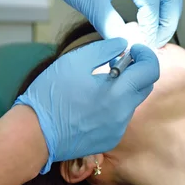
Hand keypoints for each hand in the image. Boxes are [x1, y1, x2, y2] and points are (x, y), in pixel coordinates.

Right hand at [14, 38, 159, 172]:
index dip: (146, 55)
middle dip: (137, 71)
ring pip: (132, 102)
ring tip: (100, 84)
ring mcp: (117, 129)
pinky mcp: (110, 140)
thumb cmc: (50, 96)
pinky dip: (114, 106)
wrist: (34, 134)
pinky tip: (93, 104)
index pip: (150, 71)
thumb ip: (104, 49)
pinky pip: (120, 118)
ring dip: (124, 89)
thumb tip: (123, 45)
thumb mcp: (75, 61)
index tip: (133, 49)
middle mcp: (123, 114)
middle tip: (118, 62)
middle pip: (145, 86)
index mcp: (117, 94)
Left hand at [31, 0, 182, 48]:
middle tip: (155, 43)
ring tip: (158, 34)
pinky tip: (156, 20)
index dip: (151, 28)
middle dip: (167, 23)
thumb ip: (111, 27)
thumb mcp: (91, 4)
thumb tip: (129, 48)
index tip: (144, 45)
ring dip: (170, 14)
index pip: (153, 3)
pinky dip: (166, 6)